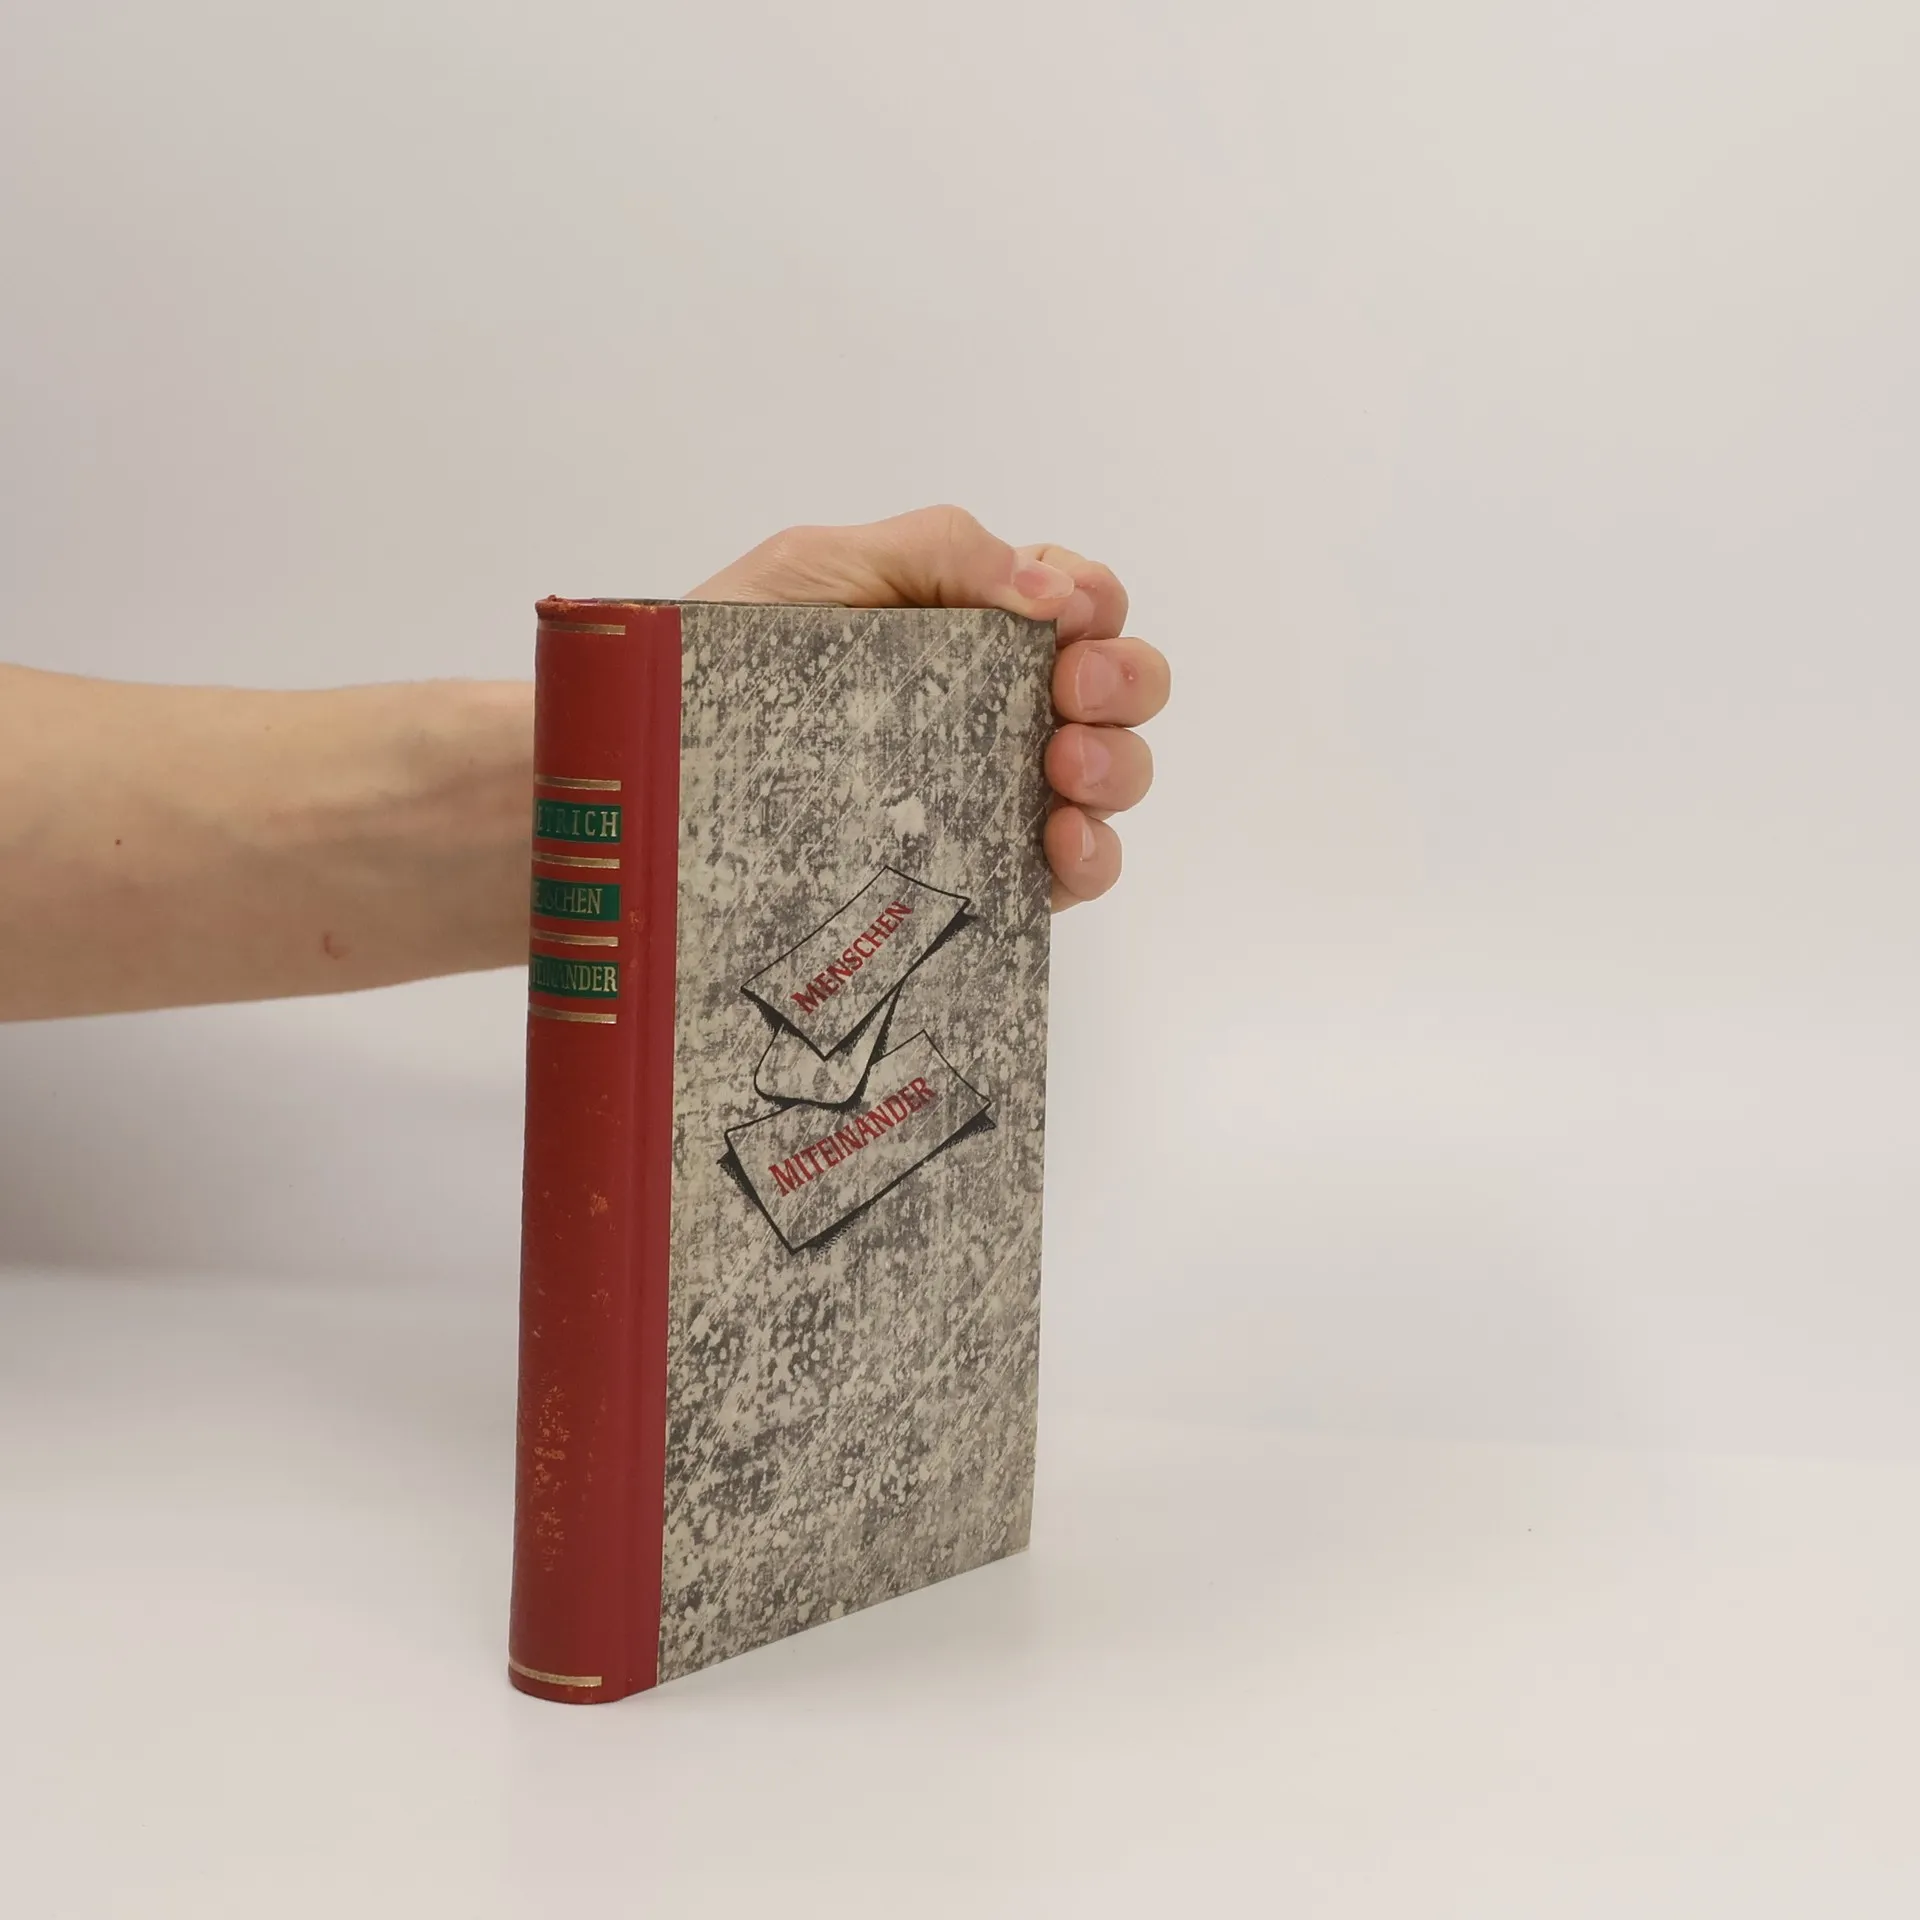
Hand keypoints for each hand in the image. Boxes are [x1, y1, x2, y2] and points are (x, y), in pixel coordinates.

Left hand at [689, 505, 1168, 909]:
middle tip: (1070, 692)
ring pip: (1116, 776)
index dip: (1096, 600)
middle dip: (1123, 680)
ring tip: (1063, 769)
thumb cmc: (727, 657)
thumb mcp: (817, 565)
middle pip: (1122, 685)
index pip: (1079, 598)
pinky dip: (1094, 858)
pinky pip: (1075, 872)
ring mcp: (999, 793)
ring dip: (1117, 765)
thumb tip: (1049, 591)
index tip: (1068, 617)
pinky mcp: (985, 875)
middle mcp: (1001, 706)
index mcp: (974, 621)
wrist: (652, 770)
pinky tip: (1060, 845)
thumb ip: (938, 549)